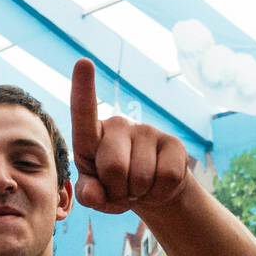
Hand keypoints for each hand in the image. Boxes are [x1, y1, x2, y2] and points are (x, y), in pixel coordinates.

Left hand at [70, 59, 188, 214]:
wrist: (150, 191)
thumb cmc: (113, 188)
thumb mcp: (96, 193)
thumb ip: (88, 194)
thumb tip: (93, 194)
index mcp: (92, 137)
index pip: (84, 112)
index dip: (83, 89)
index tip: (83, 61)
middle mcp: (118, 126)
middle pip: (114, 168)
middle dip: (118, 191)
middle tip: (122, 190)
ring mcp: (147, 131)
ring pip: (142, 177)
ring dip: (140, 193)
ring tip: (138, 186)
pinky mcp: (173, 142)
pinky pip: (167, 177)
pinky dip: (160, 192)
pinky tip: (157, 185)